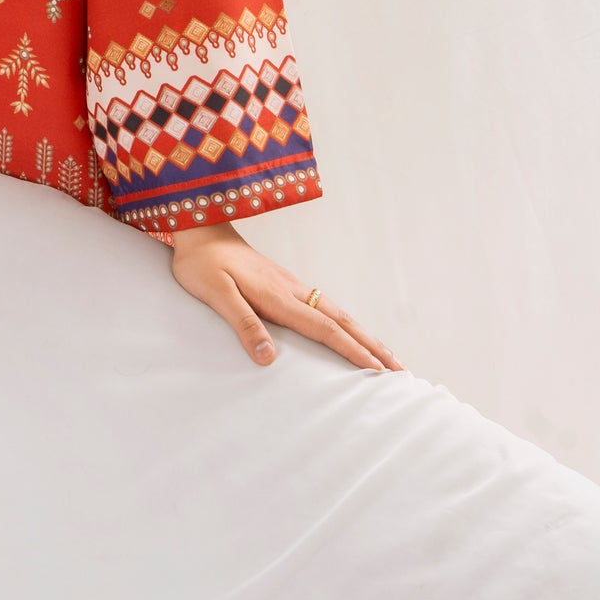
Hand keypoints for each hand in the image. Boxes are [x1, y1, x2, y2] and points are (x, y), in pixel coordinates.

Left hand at [168, 221, 405, 372]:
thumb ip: (243, 324)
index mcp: (278, 296)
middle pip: (341, 321)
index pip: (324, 329)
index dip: (352, 351)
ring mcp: (290, 284)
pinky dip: (345, 324)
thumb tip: (269, 359)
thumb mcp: (216, 294)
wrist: (198, 228)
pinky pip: (324, 307)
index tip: (379, 371)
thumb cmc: (202, 264)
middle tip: (401, 369)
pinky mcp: (284, 282)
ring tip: (386, 356)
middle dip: (372, 345)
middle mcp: (292, 290)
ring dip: (364, 335)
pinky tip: (348, 331)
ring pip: (336, 313)